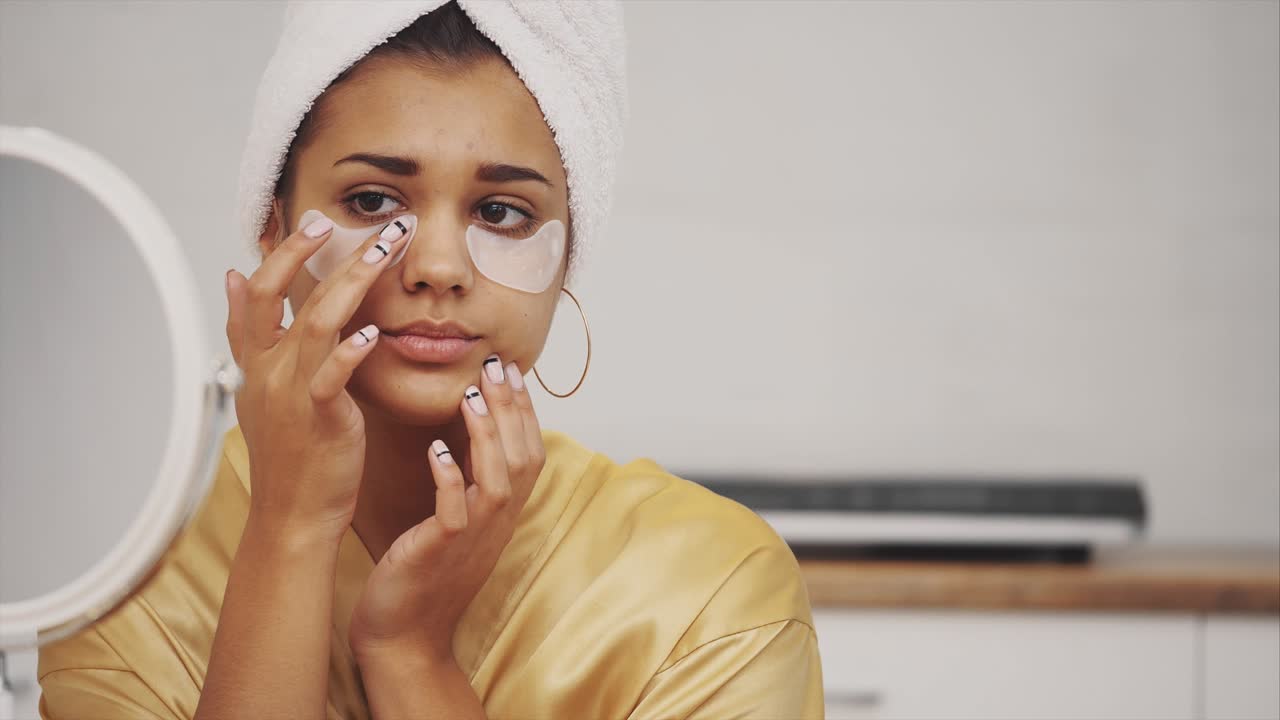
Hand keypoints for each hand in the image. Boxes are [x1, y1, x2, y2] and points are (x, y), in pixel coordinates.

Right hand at [224, 212, 415, 539]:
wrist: (293, 515)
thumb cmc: (291, 456)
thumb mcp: (263, 391)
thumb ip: (253, 338)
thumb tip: (234, 281)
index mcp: (255, 365)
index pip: (255, 295)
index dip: (277, 255)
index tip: (306, 221)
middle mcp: (267, 372)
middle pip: (281, 296)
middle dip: (310, 252)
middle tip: (342, 219)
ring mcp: (289, 394)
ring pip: (314, 323)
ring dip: (350, 281)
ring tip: (384, 248)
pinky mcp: (318, 418)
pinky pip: (330, 378)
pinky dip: (349, 352)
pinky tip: (371, 332)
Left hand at [348, 353, 544, 663]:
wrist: (404, 636)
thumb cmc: (422, 576)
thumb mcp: (455, 524)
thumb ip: (467, 485)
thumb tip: (465, 440)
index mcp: (502, 514)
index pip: (529, 452)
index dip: (524, 410)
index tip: (510, 371)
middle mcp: (497, 523)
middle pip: (522, 457)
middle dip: (512, 408)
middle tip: (497, 366)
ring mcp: (473, 538)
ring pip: (498, 479)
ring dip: (487, 435)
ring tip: (472, 396)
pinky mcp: (442, 551)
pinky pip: (455, 511)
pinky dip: (449, 478)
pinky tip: (435, 450)